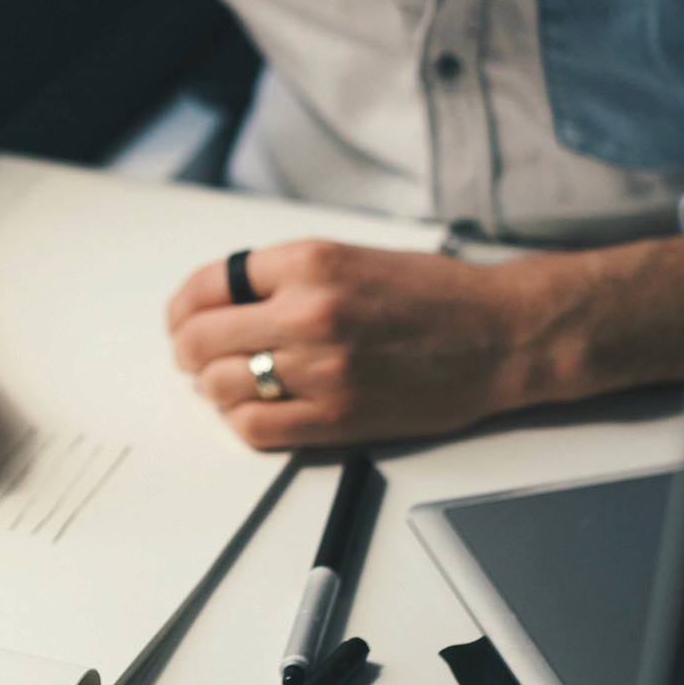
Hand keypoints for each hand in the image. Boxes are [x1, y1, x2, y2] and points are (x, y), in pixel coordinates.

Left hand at [166, 234, 683, 448]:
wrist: (500, 334)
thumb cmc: (430, 294)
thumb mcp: (345, 256)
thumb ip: (279, 275)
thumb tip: (217, 301)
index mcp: (308, 262)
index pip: (207, 284)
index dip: (184, 305)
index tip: (183, 317)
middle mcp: (308, 313)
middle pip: (203, 338)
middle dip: (188, 347)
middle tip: (191, 353)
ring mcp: (321, 369)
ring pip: (222, 385)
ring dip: (211, 385)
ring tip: (223, 380)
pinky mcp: (337, 417)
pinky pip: (256, 428)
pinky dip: (239, 420)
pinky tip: (251, 407)